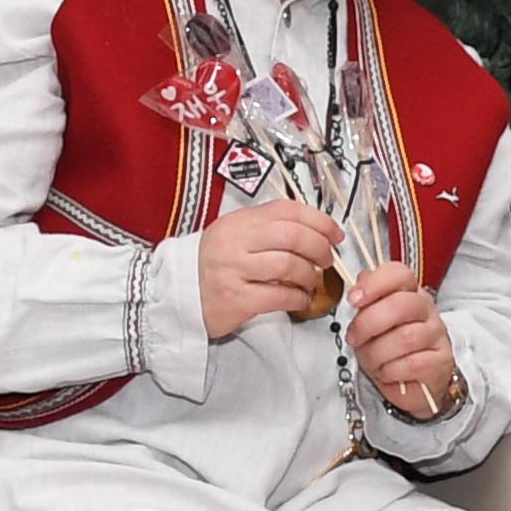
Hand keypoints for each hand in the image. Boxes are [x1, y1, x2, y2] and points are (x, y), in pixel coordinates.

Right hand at [199, 199, 341, 338]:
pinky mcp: (236, 300)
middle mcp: (234, 243)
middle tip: (326, 259)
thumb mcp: (233, 235)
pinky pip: (280, 296)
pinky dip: (298, 298)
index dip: (319, 221)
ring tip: (309, 282)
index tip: (334, 233)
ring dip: (309, 276)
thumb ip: (267, 229)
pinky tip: (299, 298)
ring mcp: (234, 271)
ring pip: (290, 265)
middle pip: (293, 236)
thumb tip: (314, 230)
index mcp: (238, 222)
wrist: (176, 296)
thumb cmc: (211, 267)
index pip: (287, 210)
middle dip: (320, 248)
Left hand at [342, 261, 457, 417]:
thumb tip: (361, 279)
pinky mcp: (440, 361)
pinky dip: (390, 371)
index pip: (399, 274)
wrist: (412, 382)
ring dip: (377, 353)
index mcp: (409, 293)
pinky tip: (386, 372)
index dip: (374, 283)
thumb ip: (367, 301)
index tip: (354, 299)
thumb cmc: (390, 349)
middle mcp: (426, 310)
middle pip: (400, 305)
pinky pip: (410, 364)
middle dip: (368, 324)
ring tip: (371, 360)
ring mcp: (436, 335)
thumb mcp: (372, 323)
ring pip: (404, 337)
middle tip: (354, 337)